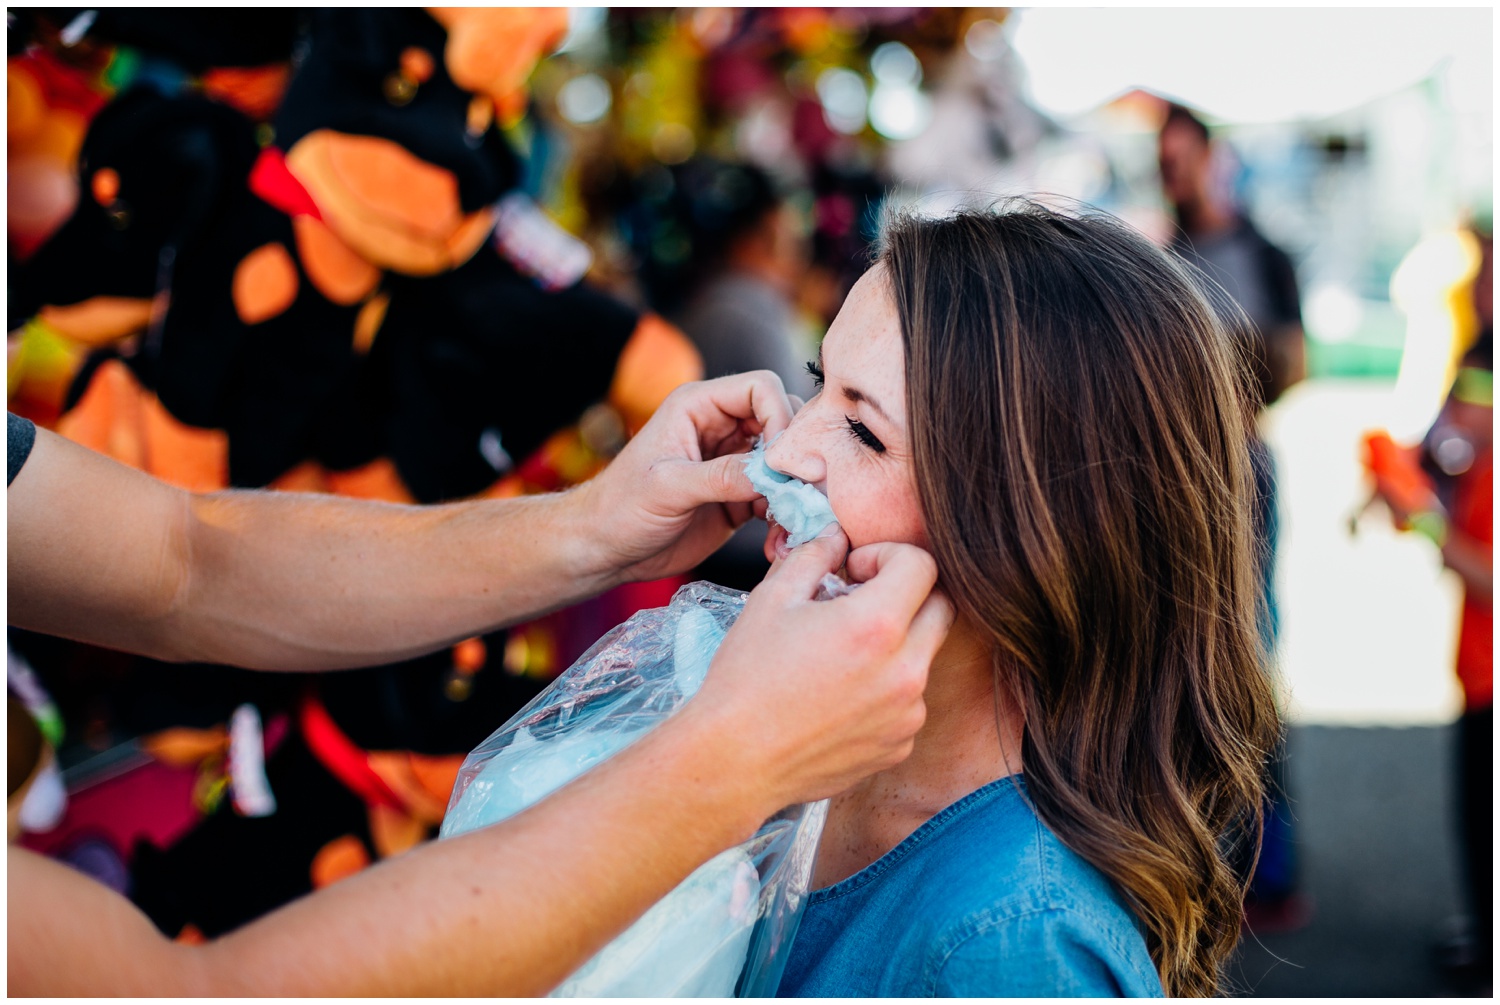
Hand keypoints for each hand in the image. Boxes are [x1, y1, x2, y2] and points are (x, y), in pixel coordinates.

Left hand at [575, 372, 795, 583]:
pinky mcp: (739, 497)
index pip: (761, 388)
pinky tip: (774, 541)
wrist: (605, 550)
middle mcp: (720, 428)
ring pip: (785, 462)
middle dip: (794, 456)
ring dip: (793, 491)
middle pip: (783, 422)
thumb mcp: (668, 488)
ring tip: (785, 524)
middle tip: (795, 492)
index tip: (781, 459)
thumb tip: (773, 474)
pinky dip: (784, 517)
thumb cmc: (621, 508)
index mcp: (698, 407)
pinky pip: (777, 497)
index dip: (780, 416)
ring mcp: (732, 463)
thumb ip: (720, 477)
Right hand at [682, 528, 953, 812]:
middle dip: (907, 594)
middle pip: (941, 608)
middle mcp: (905, 671)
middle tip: (859, 602)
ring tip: (841, 654)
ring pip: (925, 656)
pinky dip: (886, 688)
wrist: (734, 761)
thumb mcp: (772, 600)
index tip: (855, 571)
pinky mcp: (900, 745)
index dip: (887, 555)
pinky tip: (840, 695)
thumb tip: (836, 537)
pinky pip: (909, 701)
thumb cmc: (745, 680)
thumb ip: (814, 556)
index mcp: (876, 626)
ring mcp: (908, 713)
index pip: (922, 564)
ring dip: (896, 644)